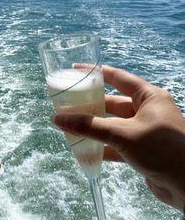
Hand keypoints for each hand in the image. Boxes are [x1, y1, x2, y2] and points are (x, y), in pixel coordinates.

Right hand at [53, 65, 184, 210]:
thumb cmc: (160, 149)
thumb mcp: (122, 134)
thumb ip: (90, 126)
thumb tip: (58, 119)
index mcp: (149, 97)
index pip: (118, 77)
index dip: (96, 72)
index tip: (75, 69)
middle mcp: (147, 111)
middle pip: (112, 103)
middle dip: (90, 106)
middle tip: (67, 106)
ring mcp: (145, 131)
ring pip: (113, 125)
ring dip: (94, 128)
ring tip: (71, 127)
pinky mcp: (142, 150)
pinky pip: (116, 144)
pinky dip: (102, 147)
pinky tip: (86, 150)